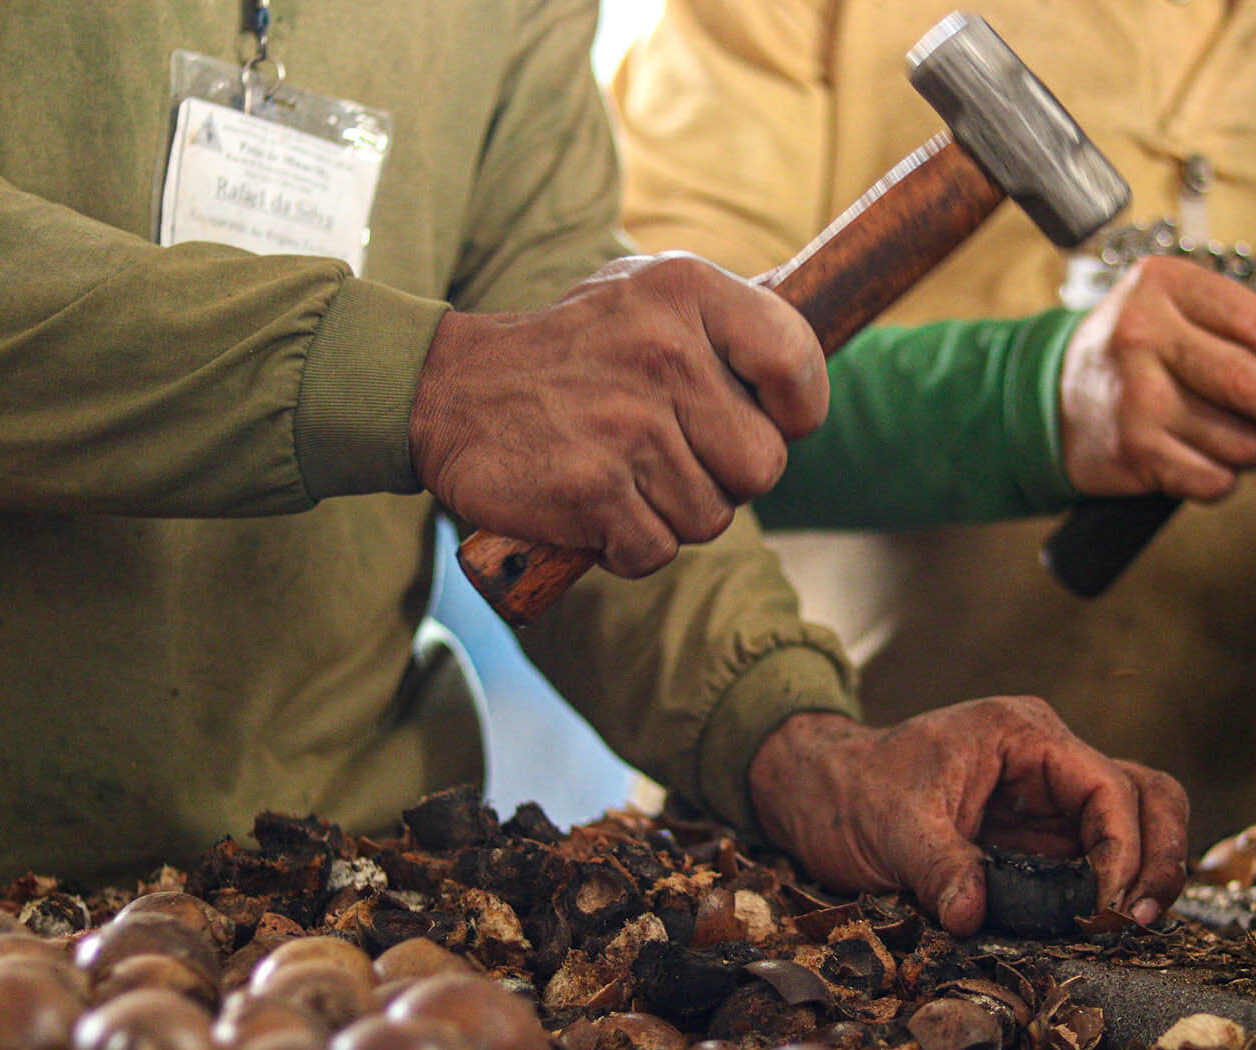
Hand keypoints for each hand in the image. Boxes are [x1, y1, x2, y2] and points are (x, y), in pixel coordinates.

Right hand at [408, 253, 827, 577]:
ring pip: (711, 517)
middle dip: (725, 477)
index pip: (797, 363)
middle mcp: (665, 352)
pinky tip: (595, 507)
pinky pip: (656, 551)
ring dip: (671, 514)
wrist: (450, 392)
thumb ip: (726, 325)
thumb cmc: (573, 353)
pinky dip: (627, 546)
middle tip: (671, 454)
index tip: (763, 418)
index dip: (794, 411)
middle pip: (763, 465)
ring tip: (623, 472)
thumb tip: (805, 373)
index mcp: (687, 291)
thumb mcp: (646, 297)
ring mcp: (629, 424)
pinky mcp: (593, 489)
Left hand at [745, 698, 1188, 936]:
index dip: (1123, 847)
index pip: (1108, 785)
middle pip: (1146, 794)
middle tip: (1140, 918)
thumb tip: (972, 916)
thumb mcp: (891, 828)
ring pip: (1135, 822)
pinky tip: (1099, 927)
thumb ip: (938, 867)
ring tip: (1130, 925)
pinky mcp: (1037, 839)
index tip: (1107, 905)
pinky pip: (1095, 858)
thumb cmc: (854, 791)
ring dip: (1145, 872)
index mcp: (1024, 735)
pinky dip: (1109, 890)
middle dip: (1159, 854)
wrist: (820, 793)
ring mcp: (1047, 800)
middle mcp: (1049, 761)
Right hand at [1058, 256, 1255, 500]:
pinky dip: (1224, 477)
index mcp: (1164, 285)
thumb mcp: (1174, 311)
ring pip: (1241, 440)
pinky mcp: (1132, 451)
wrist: (1051, 398)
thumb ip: (1240, 334)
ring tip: (1235, 437)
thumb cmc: (1134, 356)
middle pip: (1253, 384)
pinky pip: (1214, 478)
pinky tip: (1204, 459)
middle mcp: (1143, 335)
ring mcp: (1135, 396)